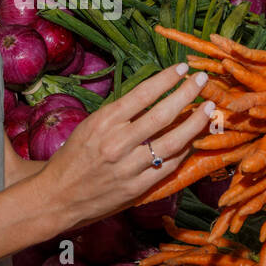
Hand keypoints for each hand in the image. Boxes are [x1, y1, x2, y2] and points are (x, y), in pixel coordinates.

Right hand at [38, 64, 212, 229]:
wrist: (57, 197)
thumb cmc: (73, 157)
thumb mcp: (90, 126)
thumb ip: (119, 113)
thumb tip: (152, 94)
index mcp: (103, 122)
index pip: (142, 94)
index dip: (166, 79)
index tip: (182, 68)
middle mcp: (117, 143)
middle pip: (162, 114)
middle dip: (186, 94)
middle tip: (202, 81)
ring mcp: (129, 167)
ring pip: (172, 141)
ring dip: (194, 123)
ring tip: (208, 109)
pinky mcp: (137, 188)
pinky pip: (168, 166)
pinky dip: (184, 150)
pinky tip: (194, 139)